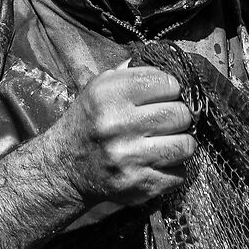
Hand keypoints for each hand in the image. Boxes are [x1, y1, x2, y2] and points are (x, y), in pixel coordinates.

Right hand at [40, 64, 193, 208]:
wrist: (62, 168)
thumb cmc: (88, 123)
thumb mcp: (99, 89)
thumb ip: (132, 73)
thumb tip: (170, 64)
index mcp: (108, 95)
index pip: (168, 82)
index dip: (171, 89)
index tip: (163, 97)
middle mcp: (116, 125)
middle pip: (181, 114)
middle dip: (178, 117)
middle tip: (166, 121)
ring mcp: (127, 158)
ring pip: (185, 145)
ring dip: (180, 143)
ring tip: (165, 142)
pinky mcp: (137, 185)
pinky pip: (178, 174)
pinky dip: (173, 169)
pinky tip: (156, 163)